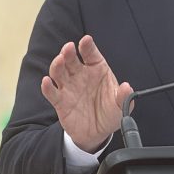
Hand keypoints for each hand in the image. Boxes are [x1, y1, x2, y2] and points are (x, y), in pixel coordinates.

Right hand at [41, 35, 132, 152]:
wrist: (98, 133)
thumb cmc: (110, 113)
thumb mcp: (121, 106)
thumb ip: (124, 97)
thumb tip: (127, 87)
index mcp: (97, 69)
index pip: (91, 54)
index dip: (88, 46)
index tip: (86, 40)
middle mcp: (81, 75)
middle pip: (71, 59)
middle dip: (68, 52)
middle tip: (68, 47)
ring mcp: (69, 87)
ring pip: (59, 72)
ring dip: (57, 65)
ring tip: (59, 61)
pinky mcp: (60, 102)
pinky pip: (51, 92)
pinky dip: (47, 87)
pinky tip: (46, 82)